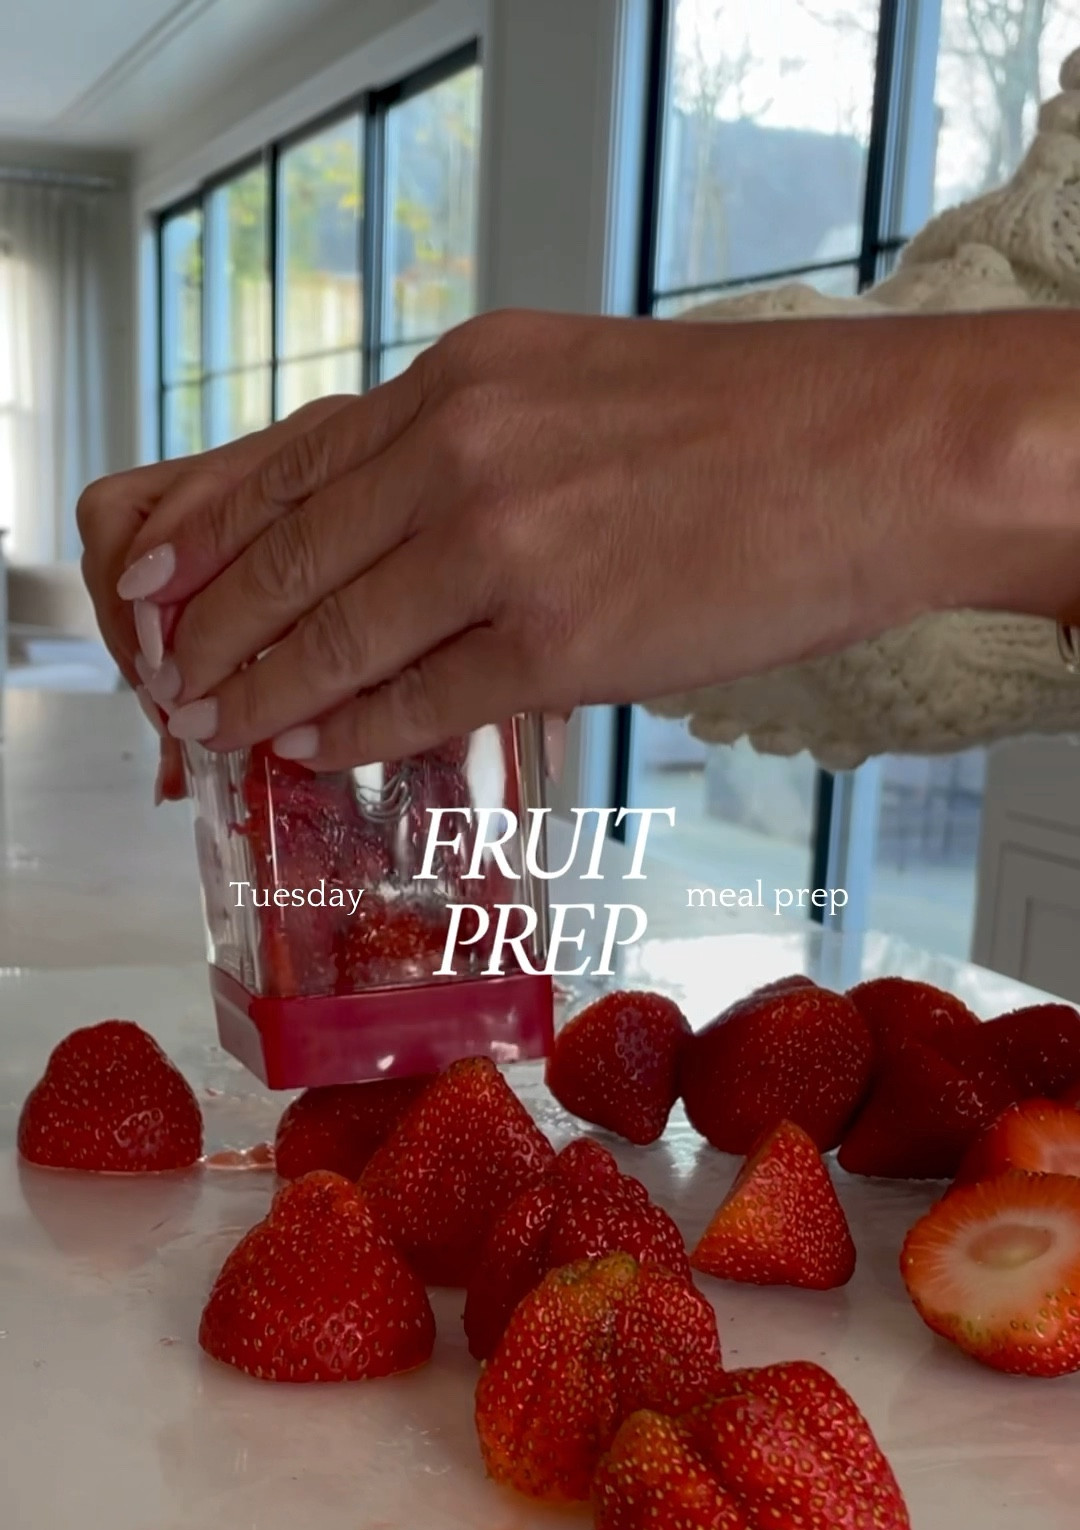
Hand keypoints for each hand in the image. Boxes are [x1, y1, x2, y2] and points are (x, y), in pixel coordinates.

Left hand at [98, 307, 1079, 770]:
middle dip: (215, 631)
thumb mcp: (574, 384)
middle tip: (170, 682)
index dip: (207, 539)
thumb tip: (388, 529)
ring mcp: (508, 545)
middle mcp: (465, 447)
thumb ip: (469, 442)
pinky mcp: (563, 639)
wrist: (877, 458)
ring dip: (264, 691)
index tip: (152, 587)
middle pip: (292, 554)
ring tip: (217, 726)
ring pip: (338, 633)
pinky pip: (423, 699)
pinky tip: (314, 748)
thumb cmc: (750, 427)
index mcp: (465, 377)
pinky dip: (355, 731)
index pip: (292, 465)